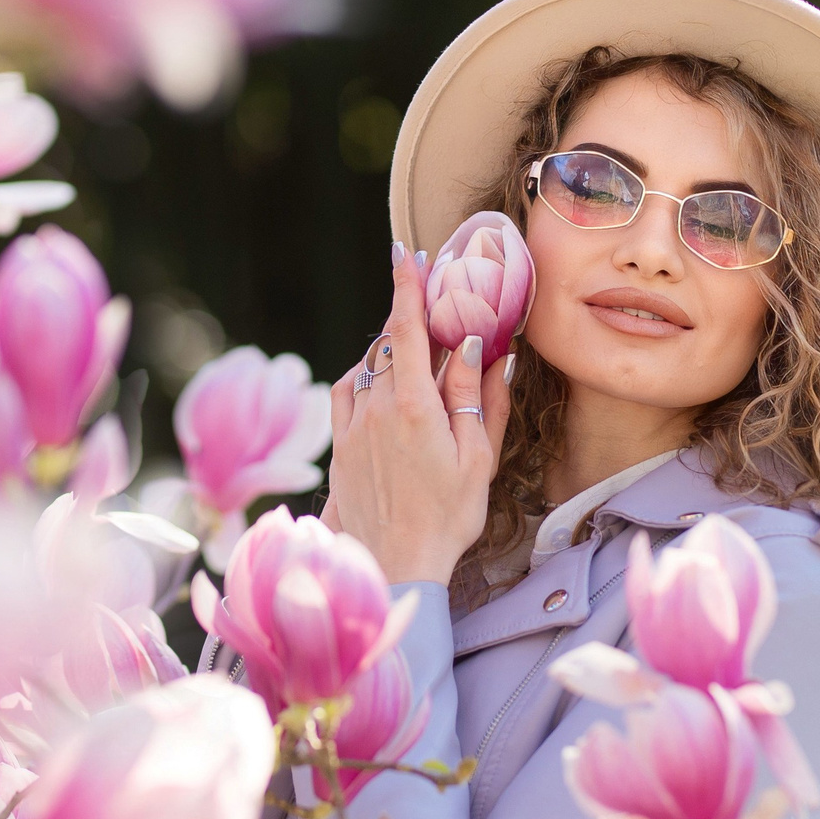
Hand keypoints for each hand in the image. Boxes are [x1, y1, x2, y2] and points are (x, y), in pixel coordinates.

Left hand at [327, 244, 513, 583]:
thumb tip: (481, 346)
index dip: (407, 287)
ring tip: (414, 356)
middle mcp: (376, 409)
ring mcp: (352, 427)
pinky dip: (363, 379)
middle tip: (432, 310)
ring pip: (366, 368)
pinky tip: (380, 387)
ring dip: (387, 353)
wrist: (397, 564)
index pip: (405, 329)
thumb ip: (477, 396)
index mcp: (415, 407)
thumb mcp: (477, 456)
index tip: (407, 254)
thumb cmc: (448, 515)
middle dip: (408, 322)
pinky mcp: (339, 447)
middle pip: (388, 345)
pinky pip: (346, 395)